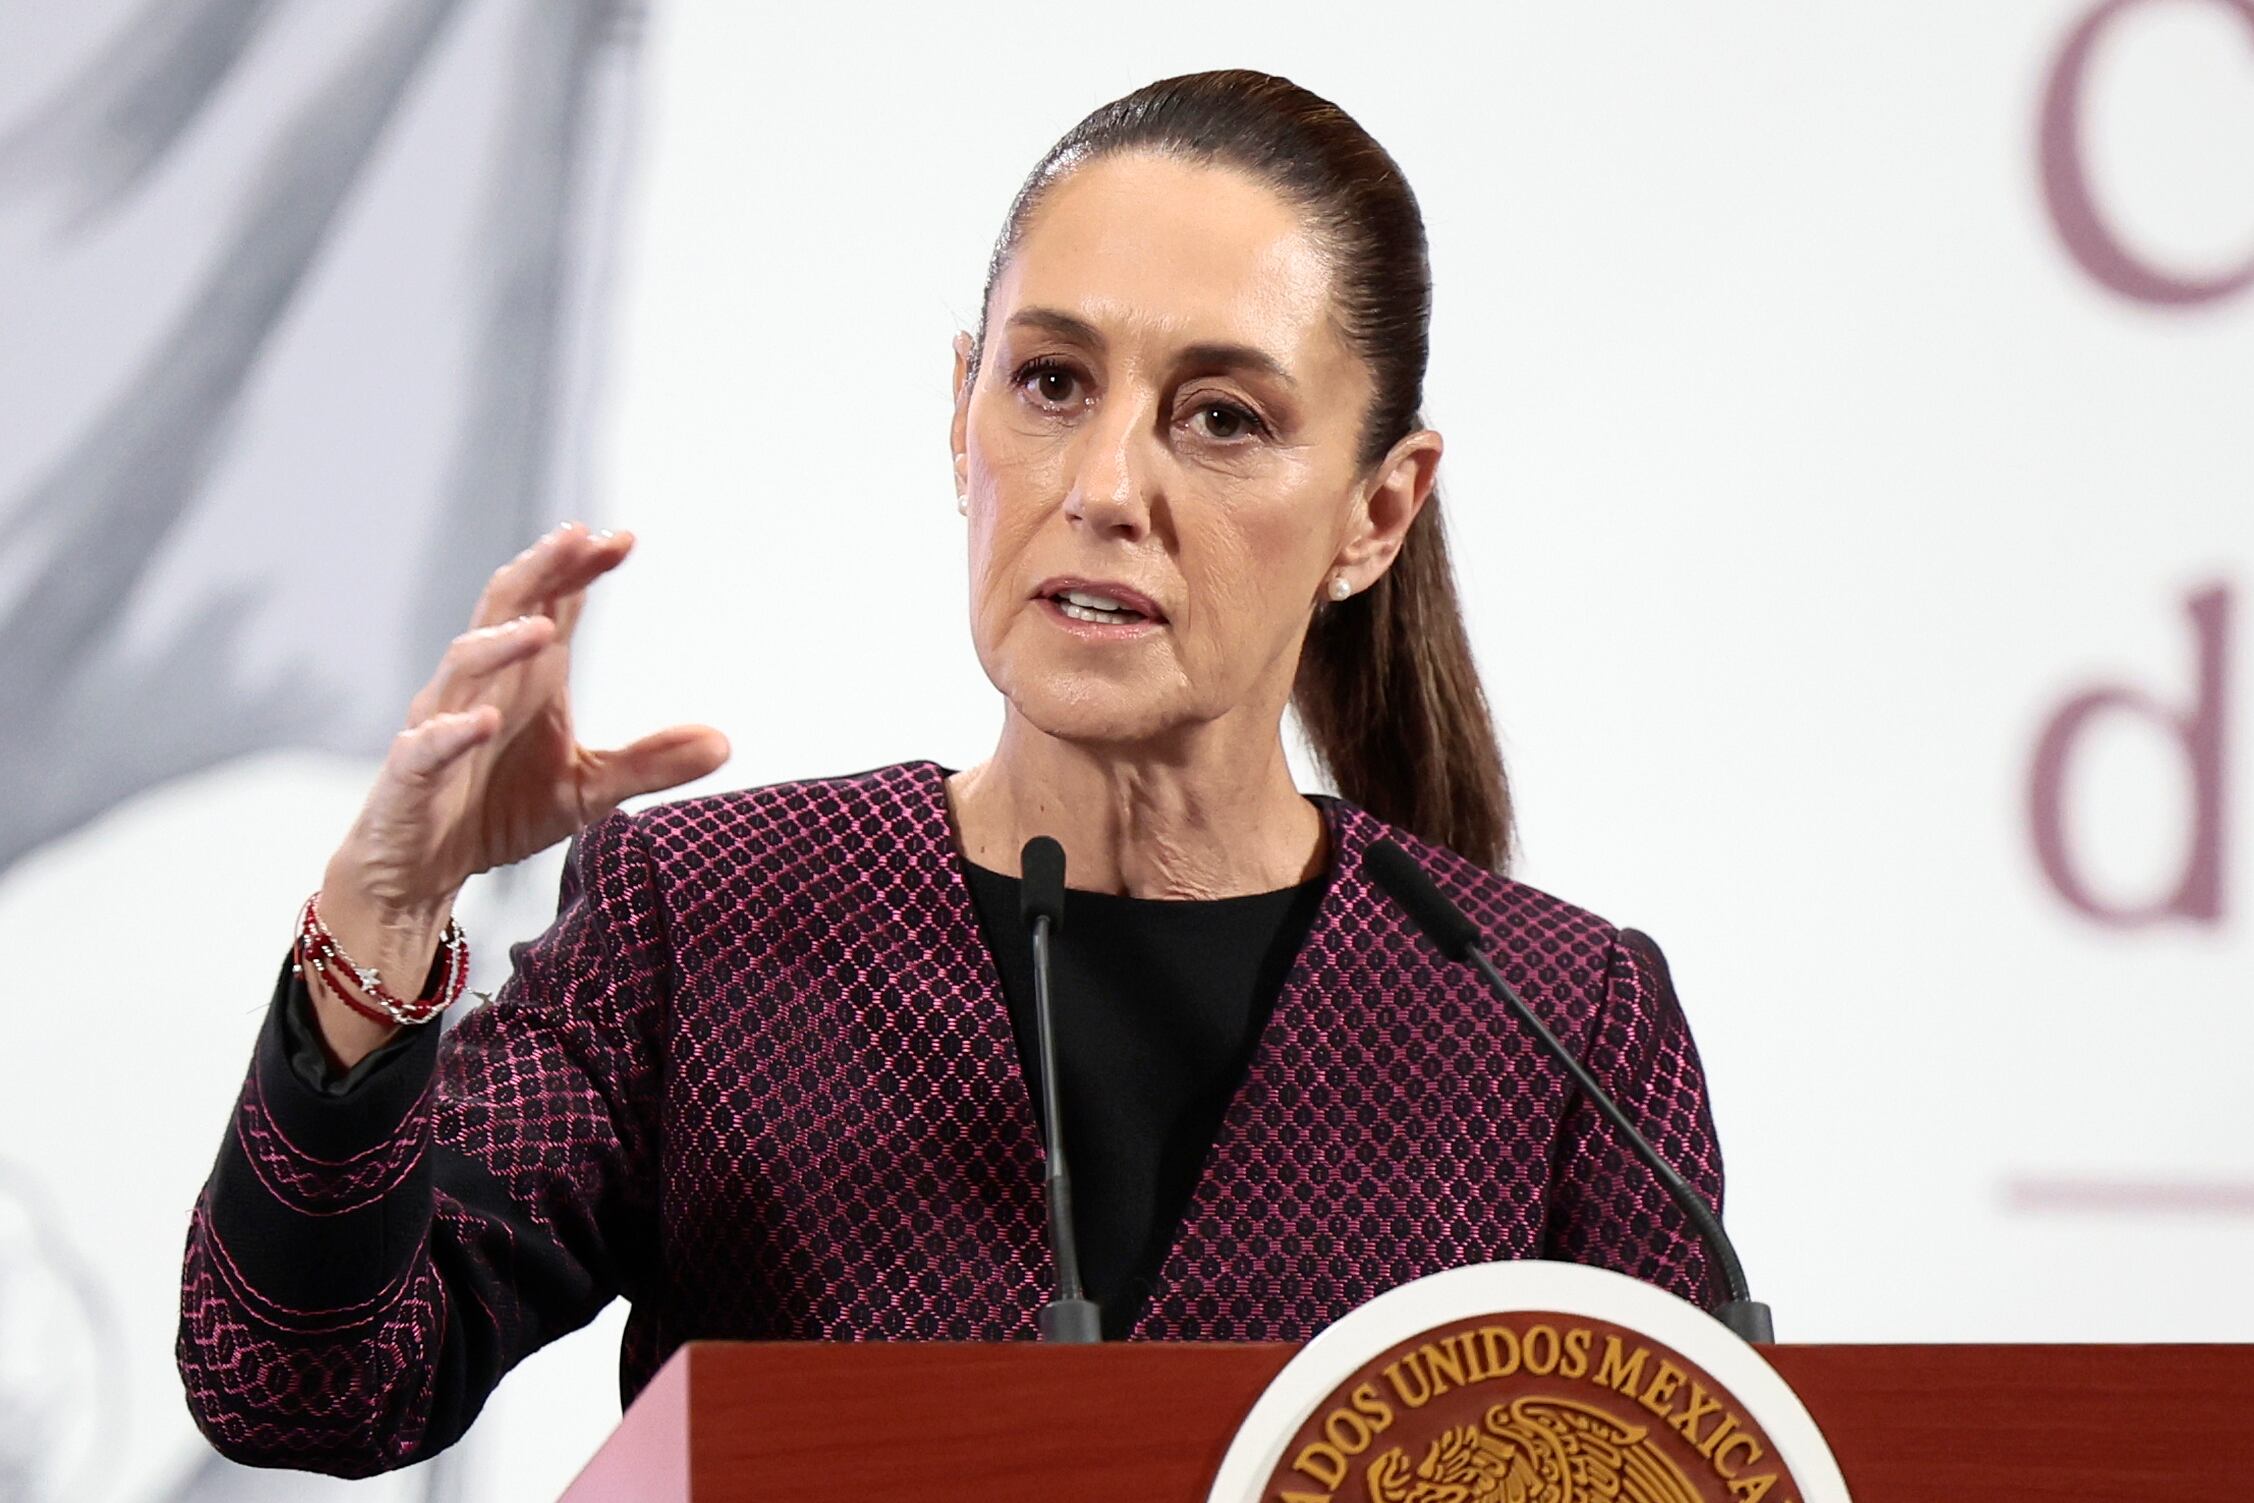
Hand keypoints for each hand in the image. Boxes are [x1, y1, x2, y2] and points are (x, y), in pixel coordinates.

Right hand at [308, 523, 728, 1062]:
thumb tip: (725, 742)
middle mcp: (483, 686)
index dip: (581, 569)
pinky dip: (455, 730)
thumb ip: (651, 763)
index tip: (624, 540)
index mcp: (528, 679)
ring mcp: (442, 722)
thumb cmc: (500, 812)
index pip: (554, 604)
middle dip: (540, 571)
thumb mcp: (589, 790)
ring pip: (464, 664)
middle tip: (577, 537)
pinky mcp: (411, 772)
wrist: (424, 870)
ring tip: (544, 629)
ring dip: (501, 644)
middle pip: (506, 609)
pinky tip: (484, 721)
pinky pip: (429, 744)